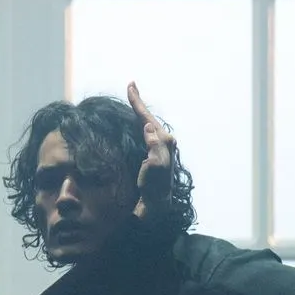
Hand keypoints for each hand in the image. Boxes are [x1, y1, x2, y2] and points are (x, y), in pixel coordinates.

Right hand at [128, 81, 176, 220]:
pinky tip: (138, 125)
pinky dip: (141, 125)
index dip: (137, 102)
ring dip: (140, 113)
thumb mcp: (154, 169)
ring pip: (148, 125)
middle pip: (148, 118)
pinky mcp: (156, 155)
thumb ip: (154, 148)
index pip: (146, 118)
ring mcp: (161, 149)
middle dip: (138, 104)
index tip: (130, 86)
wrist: (157, 207)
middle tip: (131, 87)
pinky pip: (147, 134)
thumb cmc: (153, 190)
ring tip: (133, 101)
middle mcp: (165, 142)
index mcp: (163, 142)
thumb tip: (148, 128)